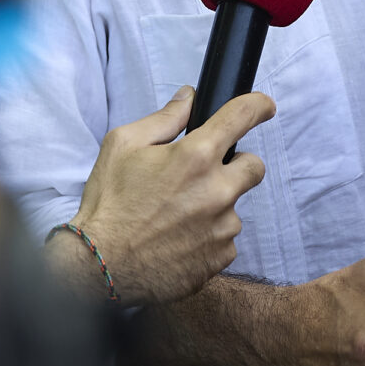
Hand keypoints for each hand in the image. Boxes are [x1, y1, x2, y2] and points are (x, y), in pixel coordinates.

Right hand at [63, 87, 274, 305]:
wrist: (100, 267)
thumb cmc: (109, 204)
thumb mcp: (123, 145)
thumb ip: (164, 118)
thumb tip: (188, 98)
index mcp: (196, 156)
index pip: (242, 117)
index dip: (258, 106)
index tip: (264, 106)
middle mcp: (217, 191)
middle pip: (254, 167)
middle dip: (235, 166)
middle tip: (202, 175)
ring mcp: (222, 227)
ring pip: (234, 207)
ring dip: (215, 206)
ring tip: (175, 216)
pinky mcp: (219, 257)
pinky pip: (225, 239)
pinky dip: (207, 236)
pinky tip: (178, 239)